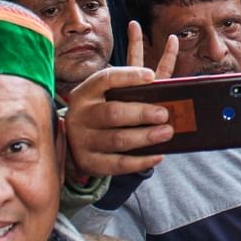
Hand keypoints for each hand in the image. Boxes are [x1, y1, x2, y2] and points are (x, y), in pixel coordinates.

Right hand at [63, 21, 177, 177]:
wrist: (73, 144)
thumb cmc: (101, 114)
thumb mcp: (107, 98)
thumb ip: (132, 91)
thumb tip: (166, 84)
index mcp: (85, 93)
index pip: (105, 79)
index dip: (129, 76)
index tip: (152, 76)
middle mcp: (80, 116)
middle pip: (113, 112)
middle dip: (141, 113)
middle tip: (164, 114)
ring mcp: (83, 141)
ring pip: (118, 139)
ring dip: (145, 137)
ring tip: (167, 132)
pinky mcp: (90, 163)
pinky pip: (119, 164)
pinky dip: (141, 161)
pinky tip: (158, 155)